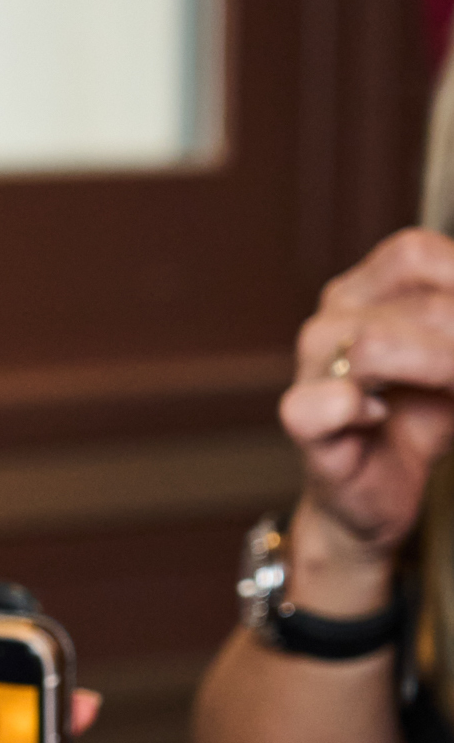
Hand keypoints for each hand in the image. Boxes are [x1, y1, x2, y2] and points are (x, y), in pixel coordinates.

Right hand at [281, 227, 453, 587]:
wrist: (382, 489)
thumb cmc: (420, 416)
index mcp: (367, 289)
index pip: (414, 253)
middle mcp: (333, 319)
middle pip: (417, 304)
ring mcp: (310, 367)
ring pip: (374, 345)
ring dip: (435, 370)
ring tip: (449, 391)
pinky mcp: (303, 419)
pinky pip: (328, 402)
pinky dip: (362, 411)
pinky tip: (378, 419)